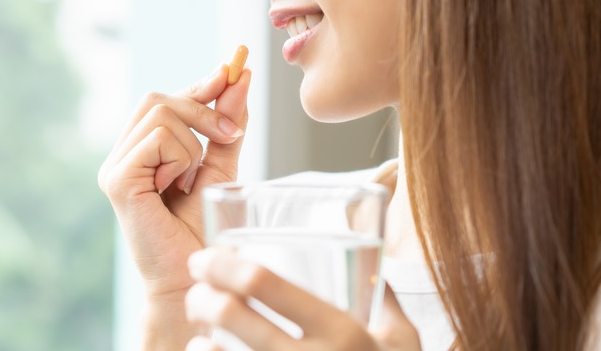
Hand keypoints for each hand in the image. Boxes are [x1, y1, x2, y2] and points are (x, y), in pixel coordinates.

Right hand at [98, 65, 250, 298]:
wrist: (192, 277)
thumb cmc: (202, 231)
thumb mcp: (221, 169)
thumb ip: (226, 127)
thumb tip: (237, 76)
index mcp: (142, 151)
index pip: (165, 100)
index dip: (198, 85)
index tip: (231, 71)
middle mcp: (123, 154)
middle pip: (160, 98)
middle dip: (203, 108)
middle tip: (233, 133)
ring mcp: (115, 166)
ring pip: (162, 114)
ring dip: (193, 144)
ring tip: (189, 182)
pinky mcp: (117, 180)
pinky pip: (158, 139)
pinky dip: (180, 159)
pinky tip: (176, 188)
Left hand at [184, 248, 421, 350]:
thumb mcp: (404, 342)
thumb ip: (388, 302)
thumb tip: (376, 271)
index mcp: (341, 332)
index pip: (265, 283)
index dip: (224, 264)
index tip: (205, 257)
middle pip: (231, 315)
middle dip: (201, 295)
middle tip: (197, 290)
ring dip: (197, 337)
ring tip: (198, 327)